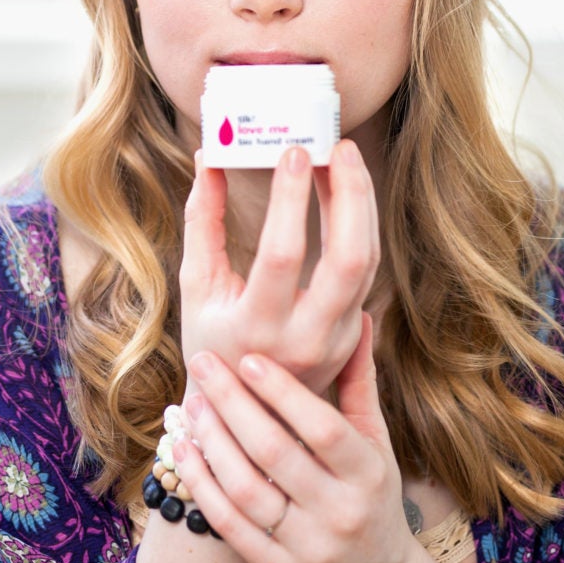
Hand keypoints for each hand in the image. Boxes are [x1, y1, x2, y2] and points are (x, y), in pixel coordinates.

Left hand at [173, 312, 412, 562]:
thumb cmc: (373, 497)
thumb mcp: (376, 443)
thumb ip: (360, 382)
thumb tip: (357, 315)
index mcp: (368, 474)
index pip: (322, 427)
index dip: (282, 391)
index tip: (247, 356)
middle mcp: (340, 513)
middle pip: (275, 454)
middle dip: (232, 404)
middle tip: (202, 364)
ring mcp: (307, 548)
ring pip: (246, 489)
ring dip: (211, 442)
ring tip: (190, 403)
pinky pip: (228, 525)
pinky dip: (202, 484)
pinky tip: (184, 450)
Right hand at [179, 140, 379, 398]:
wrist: (246, 415)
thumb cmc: (210, 342)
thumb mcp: (196, 287)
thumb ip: (202, 221)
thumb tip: (211, 157)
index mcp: (257, 328)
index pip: (283, 254)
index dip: (290, 199)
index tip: (292, 152)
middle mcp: (306, 338)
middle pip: (349, 259)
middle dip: (350, 195)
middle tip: (338, 147)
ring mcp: (337, 339)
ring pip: (367, 262)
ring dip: (361, 203)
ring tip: (344, 157)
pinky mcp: (353, 334)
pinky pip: (366, 270)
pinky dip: (361, 224)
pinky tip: (346, 190)